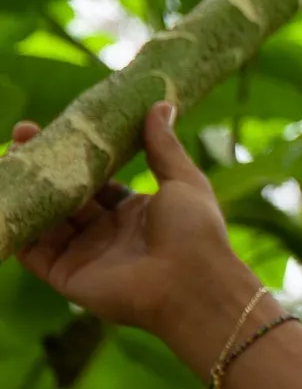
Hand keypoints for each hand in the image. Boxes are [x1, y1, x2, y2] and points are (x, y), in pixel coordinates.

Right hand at [11, 102, 247, 334]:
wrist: (191, 284)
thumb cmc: (195, 231)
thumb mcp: (184, 181)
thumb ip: (164, 146)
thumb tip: (159, 103)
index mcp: (135, 212)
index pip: (98, 180)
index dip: (78, 156)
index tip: (59, 127)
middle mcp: (107, 234)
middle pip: (67, 197)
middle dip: (46, 168)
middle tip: (22, 135)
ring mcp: (85, 255)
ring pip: (45, 219)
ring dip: (26, 191)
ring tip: (7, 159)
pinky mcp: (66, 276)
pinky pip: (33, 251)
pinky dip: (16, 228)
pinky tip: (4, 196)